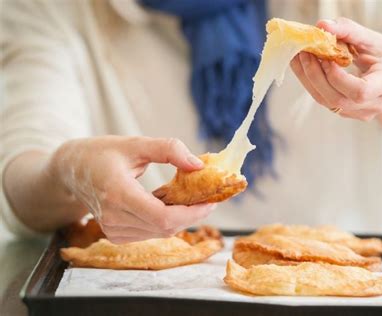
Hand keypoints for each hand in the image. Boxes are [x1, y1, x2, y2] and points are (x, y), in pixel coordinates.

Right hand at [47, 136, 214, 242]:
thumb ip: (169, 149)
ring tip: (190, 199)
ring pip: (160, 233)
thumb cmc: (102, 153)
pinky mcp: (115, 234)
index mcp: (118, 193)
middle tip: (208, 198)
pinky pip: (150, 233)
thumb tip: (198, 165)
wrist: (72, 170)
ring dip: (180, 219)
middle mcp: (113, 217)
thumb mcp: (136, 143)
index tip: (211, 202)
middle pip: (165, 227)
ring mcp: (113, 229)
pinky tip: (169, 205)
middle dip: (192, 215)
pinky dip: (166, 221)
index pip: (162, 217)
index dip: (191, 214)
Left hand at [290, 17, 381, 120]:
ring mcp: (360, 112)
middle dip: (316, 76)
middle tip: (304, 52)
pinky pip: (325, 101)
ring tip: (301, 57)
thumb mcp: (374, 40)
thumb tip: (322, 25)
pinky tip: (305, 66)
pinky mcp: (347, 113)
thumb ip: (350, 31)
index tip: (327, 58)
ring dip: (309, 79)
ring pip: (327, 102)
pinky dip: (311, 83)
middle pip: (338, 99)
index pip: (361, 91)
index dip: (338, 78)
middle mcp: (375, 103)